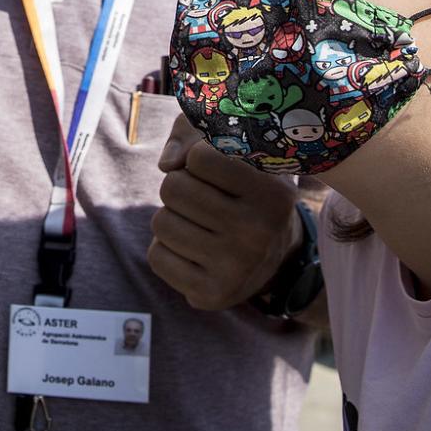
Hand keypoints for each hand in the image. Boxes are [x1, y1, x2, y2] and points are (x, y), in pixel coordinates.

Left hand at [148, 113, 302, 310]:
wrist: (274, 258)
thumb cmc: (245, 190)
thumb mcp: (237, 151)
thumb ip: (194, 134)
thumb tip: (167, 164)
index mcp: (272, 193)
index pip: (199, 157)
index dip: (197, 158)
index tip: (213, 168)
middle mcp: (258, 233)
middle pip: (173, 188)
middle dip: (180, 187)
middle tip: (202, 198)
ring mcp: (236, 269)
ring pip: (160, 222)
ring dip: (172, 217)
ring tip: (199, 223)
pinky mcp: (212, 296)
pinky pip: (157, 257)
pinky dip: (167, 249)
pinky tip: (194, 250)